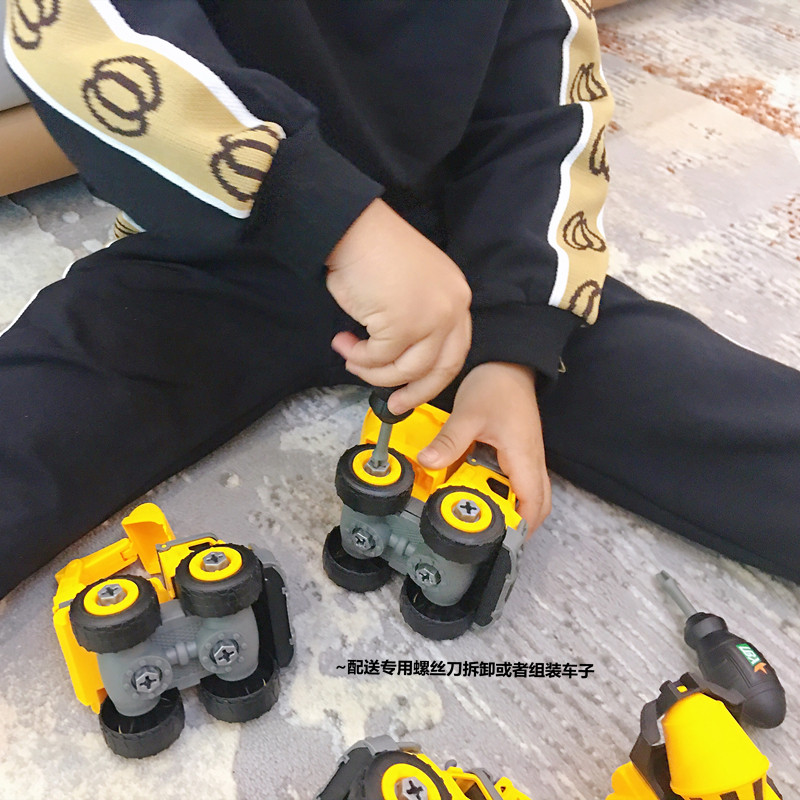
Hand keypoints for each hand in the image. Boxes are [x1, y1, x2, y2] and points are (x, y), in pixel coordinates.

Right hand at [326, 199, 471, 414]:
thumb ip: (418, 322)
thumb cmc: (372, 253)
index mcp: (457, 297)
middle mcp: (452, 308)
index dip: (433, 378)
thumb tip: (399, 362)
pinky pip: (379, 358)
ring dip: (374, 371)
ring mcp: (432, 317)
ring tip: (351, 358)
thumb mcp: (411, 289)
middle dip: (415, 393)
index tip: (412, 393)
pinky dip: (358, 356)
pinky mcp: (404, 323)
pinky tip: (342, 342)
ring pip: (407, 369)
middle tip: (393, 405)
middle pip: (442, 369)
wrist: (352, 228)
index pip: (456, 352)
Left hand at [417, 362, 550, 533]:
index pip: (533, 503)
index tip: (501, 541)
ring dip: (511, 508)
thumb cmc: (496, 386)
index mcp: (524, 456)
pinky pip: (518, 480)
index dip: (521, 527)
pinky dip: (504, 491)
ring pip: (529, 494)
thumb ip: (449, 441)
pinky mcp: (518, 451)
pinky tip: (480, 489)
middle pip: (537, 505)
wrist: (507, 363)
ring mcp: (527, 456)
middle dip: (518, 524)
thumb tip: (428, 463)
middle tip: (490, 533)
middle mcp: (531, 460)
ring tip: (482, 514)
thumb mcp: (468, 414)